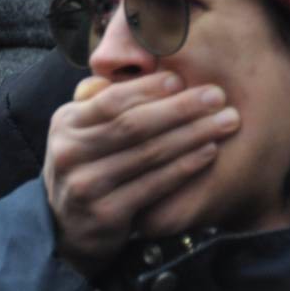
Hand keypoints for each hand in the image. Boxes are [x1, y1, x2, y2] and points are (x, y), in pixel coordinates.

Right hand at [43, 72, 240, 271]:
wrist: (67, 227)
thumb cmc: (85, 167)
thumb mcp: (80, 131)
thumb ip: (100, 100)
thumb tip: (132, 63)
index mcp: (65, 123)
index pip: (110, 100)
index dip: (149, 88)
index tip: (182, 79)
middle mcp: (69, 152)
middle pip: (132, 125)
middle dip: (180, 109)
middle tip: (217, 96)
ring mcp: (86, 185)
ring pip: (147, 154)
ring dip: (192, 135)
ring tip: (224, 122)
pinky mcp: (105, 214)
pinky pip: (153, 186)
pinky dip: (184, 168)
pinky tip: (208, 153)